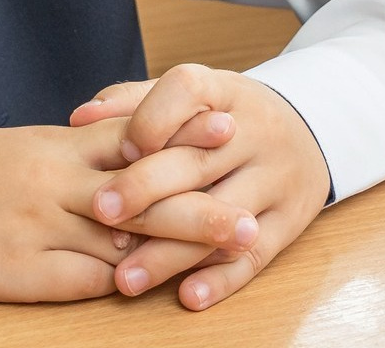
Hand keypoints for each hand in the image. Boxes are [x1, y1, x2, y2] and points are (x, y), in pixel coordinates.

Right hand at [0, 115, 248, 303]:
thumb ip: (53, 161)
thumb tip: (99, 173)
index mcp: (45, 144)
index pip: (126, 135)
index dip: (179, 131)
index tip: (224, 122)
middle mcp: (49, 178)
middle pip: (141, 185)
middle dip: (201, 193)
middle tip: (254, 198)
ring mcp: (36, 225)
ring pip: (125, 232)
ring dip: (183, 241)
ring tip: (237, 241)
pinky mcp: (17, 270)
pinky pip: (83, 279)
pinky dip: (120, 281)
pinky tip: (154, 285)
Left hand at [72, 64, 329, 310]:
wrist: (306, 131)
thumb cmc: (223, 115)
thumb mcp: (188, 97)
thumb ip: (132, 103)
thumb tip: (78, 116)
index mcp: (221, 90)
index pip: (186, 92)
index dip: (150, 120)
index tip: (117, 148)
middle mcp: (252, 131)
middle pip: (197, 161)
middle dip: (145, 188)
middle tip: (101, 211)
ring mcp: (275, 177)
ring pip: (221, 216)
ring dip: (172, 251)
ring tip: (126, 276)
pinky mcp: (290, 222)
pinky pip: (257, 255)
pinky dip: (221, 280)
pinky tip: (186, 295)